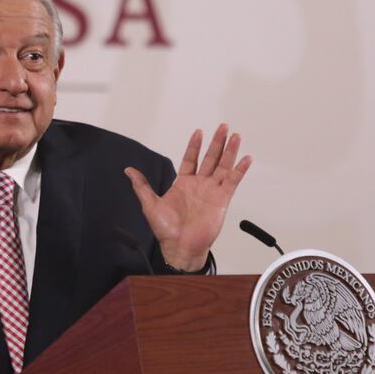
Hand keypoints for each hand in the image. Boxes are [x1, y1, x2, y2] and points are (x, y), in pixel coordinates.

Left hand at [125, 124, 251, 270]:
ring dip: (230, 151)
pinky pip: (233, 181)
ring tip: (235, 136)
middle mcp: (199, 185)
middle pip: (210, 158)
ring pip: (223, 166)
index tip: (199, 132)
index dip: (194, 146)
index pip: (191, 159)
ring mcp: (212, 191)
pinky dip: (240, 170)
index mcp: (183, 184)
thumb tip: (129, 171)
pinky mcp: (222, 199)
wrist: (180, 246)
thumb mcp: (150, 204)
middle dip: (217, 142)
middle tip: (223, 127)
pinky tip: (246, 158)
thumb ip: (142, 186)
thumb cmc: (166, 230)